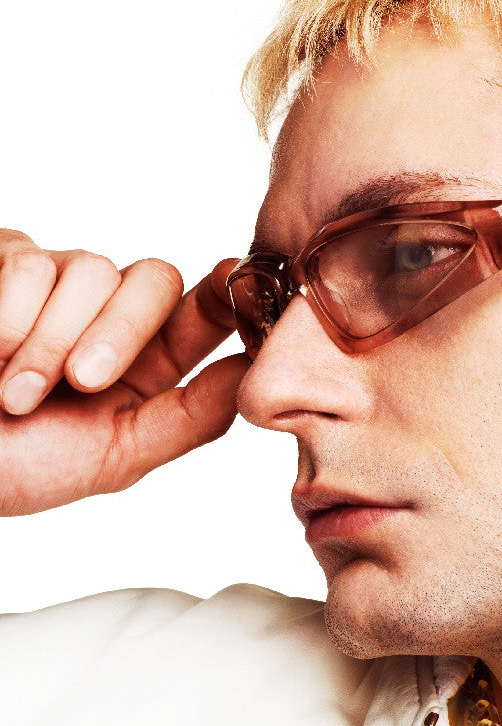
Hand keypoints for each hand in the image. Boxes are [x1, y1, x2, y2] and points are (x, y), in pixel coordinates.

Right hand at [0, 230, 250, 515]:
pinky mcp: (3, 261)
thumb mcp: (115, 457)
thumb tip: (253, 372)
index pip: (206, 309)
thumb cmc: (16, 465)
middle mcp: (108, 316)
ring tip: (12, 394)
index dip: (229, 292)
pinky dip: (8, 319)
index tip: (239, 290)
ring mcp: (55, 284)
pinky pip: (30, 261)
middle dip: (122, 329)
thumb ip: (191, 417)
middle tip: (82, 383)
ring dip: (50, 342)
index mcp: (148, 363)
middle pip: (156, 279)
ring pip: (91, 270)